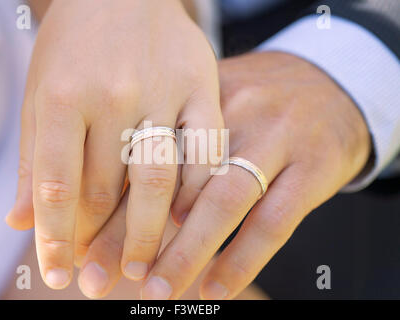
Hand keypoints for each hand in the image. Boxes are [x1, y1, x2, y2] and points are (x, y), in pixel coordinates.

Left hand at [6, 0, 222, 289]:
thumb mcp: (41, 91)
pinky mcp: (202, 87)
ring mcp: (163, 91)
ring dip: (147, 233)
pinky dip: (195, 192)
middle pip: (106, 189)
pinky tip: (185, 220)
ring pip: (158, 180)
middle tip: (98, 283)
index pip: (53, 185)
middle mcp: (113, 95)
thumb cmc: (76, 44)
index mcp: (63, 95)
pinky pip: (205, 151)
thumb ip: (33, 157)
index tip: (55, 276)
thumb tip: (20, 220)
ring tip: (138, 268)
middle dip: (99, 244)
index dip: (52, 238)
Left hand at [81, 51, 369, 298]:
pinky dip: (241, 259)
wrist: (332, 84)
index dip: (108, 204)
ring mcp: (275, 137)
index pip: (142, 154)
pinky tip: (214, 289)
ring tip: (155, 292)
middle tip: (97, 280)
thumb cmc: (256, 105)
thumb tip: (108, 192)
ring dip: (185, 253)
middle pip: (174, 179)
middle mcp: (232, 111)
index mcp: (195, 95)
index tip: (81, 246)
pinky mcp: (313, 165)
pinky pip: (273, 220)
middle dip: (132, 235)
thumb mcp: (210, 105)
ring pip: (223, 201)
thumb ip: (170, 138)